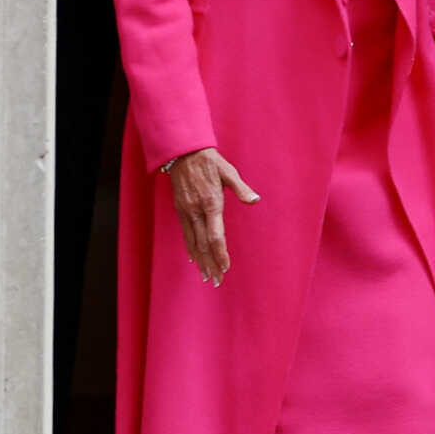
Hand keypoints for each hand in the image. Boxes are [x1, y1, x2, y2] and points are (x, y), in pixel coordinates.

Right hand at [167, 147, 258, 286]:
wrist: (184, 152)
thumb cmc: (210, 161)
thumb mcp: (229, 171)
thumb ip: (241, 188)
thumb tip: (255, 200)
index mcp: (211, 203)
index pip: (215, 235)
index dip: (220, 253)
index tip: (225, 267)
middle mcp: (196, 210)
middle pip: (203, 244)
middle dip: (210, 264)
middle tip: (216, 281)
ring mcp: (186, 211)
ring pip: (192, 242)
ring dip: (200, 261)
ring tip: (206, 276)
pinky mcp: (180, 209)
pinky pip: (185, 234)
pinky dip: (190, 248)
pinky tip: (193, 259)